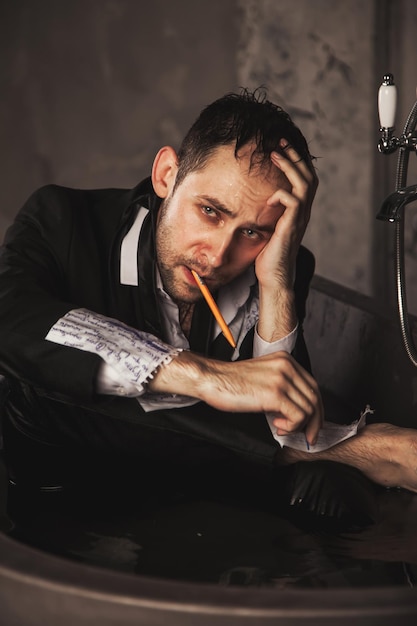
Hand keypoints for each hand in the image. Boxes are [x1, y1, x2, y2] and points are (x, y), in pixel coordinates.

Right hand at [149, 349, 323, 445]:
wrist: (212, 379)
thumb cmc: (232, 381)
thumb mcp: (264, 376)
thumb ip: (282, 385)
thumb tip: (298, 408)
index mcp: (286, 360)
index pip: (312, 386)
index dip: (316, 408)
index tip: (312, 423)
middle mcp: (287, 366)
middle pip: (314, 397)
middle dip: (314, 421)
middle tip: (308, 435)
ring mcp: (281, 379)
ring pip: (308, 408)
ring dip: (297, 425)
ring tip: (281, 427)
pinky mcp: (275, 394)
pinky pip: (298, 416)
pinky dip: (291, 426)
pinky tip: (277, 426)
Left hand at [255, 140, 317, 290]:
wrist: (274, 277)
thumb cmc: (268, 256)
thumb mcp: (267, 229)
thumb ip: (266, 214)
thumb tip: (253, 201)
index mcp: (298, 212)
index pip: (305, 180)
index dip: (296, 162)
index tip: (282, 148)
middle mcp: (303, 213)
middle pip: (309, 176)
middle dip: (295, 156)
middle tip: (280, 142)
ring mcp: (299, 219)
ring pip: (304, 183)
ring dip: (290, 166)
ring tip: (275, 154)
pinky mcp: (291, 226)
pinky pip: (293, 201)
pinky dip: (281, 194)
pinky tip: (269, 199)